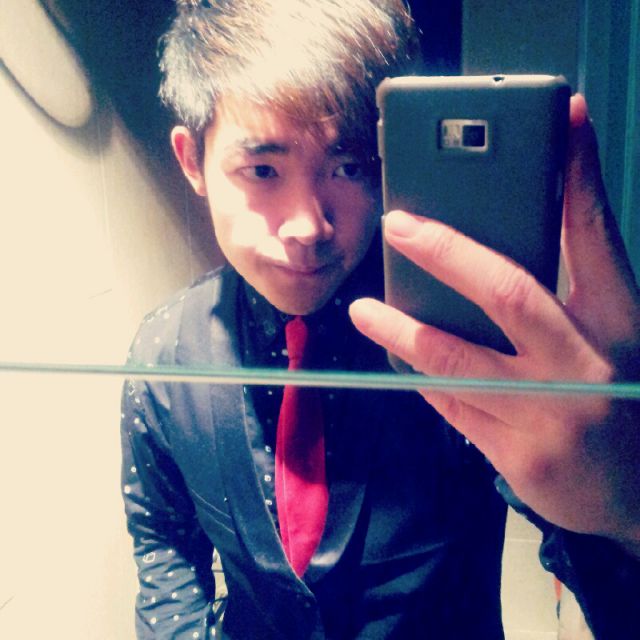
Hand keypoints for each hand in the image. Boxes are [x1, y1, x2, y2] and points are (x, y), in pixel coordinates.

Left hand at [350, 95, 639, 550]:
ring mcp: (549, 416)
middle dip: (448, 251)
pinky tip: (397, 355)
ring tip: (363, 308)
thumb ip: (568, 286)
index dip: (578, 173)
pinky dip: (419, 376)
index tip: (559, 117)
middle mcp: (586, 365)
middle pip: (509, 290)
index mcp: (619, 323)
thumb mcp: (608, 334)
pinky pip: (451, 406)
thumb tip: (515, 222)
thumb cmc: (616, 397)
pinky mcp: (517, 457)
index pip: (596, 234)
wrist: (635, 491)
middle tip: (399, 222)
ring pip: (457, 360)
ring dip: (402, 329)